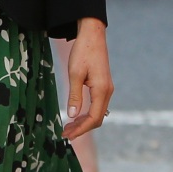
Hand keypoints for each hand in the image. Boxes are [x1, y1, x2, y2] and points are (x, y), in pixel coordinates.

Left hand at [63, 17, 112, 140]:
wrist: (92, 35)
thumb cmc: (82, 52)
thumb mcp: (75, 74)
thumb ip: (74, 95)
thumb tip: (72, 115)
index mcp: (102, 90)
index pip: (93, 118)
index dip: (80, 129)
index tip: (67, 135)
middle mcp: (107, 92)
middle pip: (97, 118)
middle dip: (82, 128)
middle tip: (65, 134)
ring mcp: (106, 89)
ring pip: (97, 113)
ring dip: (84, 122)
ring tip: (68, 127)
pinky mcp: (103, 85)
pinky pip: (97, 105)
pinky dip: (87, 113)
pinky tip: (76, 115)